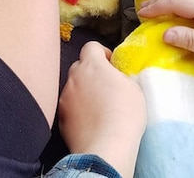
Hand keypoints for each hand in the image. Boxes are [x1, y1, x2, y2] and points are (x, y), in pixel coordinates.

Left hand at [58, 41, 145, 177]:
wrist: (106, 146)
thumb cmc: (125, 114)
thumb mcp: (133, 88)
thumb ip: (118, 75)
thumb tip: (112, 76)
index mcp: (92, 65)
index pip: (91, 46)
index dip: (101, 53)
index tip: (111, 65)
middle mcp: (74, 77)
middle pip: (79, 66)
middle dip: (90, 72)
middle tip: (105, 86)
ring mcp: (65, 98)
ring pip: (73, 88)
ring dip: (83, 92)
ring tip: (98, 108)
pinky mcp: (60, 118)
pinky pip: (69, 107)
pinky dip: (77, 110)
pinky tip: (90, 122)